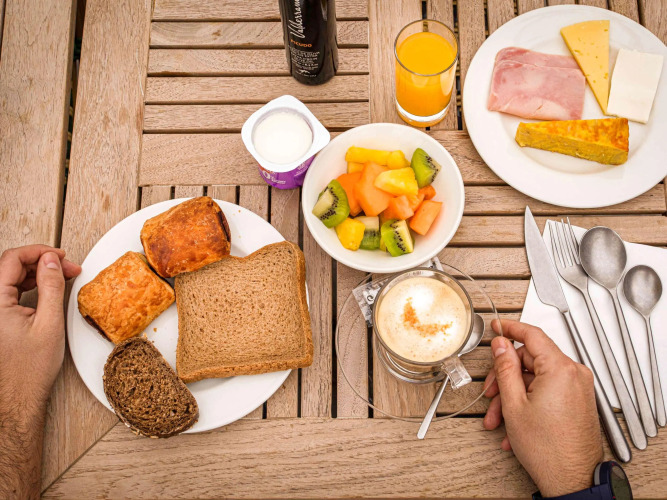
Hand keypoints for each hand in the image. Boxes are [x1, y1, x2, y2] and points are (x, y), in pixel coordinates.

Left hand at [0, 245, 80, 404]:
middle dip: (40, 262)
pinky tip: (46, 290)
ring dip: (35, 273)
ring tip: (61, 277)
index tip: (60, 256)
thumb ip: (51, 286)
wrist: (17, 398)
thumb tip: (52, 261)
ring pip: (9, 278)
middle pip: (10, 266)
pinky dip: (28, 286)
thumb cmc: (30, 369)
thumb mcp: (49, 322)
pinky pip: (8, 292)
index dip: (39, 252)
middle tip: (66, 267)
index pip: (12, 259)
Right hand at [483, 320, 602, 497]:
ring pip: (536, 379)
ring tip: (501, 418)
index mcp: (560, 369)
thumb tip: (501, 346)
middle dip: (506, 377)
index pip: (532, 334)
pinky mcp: (578, 401)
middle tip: (492, 392)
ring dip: (514, 395)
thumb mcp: (514, 404)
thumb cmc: (549, 450)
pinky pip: (548, 391)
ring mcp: (578, 388)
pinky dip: (529, 402)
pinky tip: (516, 423)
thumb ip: (505, 368)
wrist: (571, 480)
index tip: (497, 326)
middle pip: (531, 360)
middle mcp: (574, 374)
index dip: (510, 328)